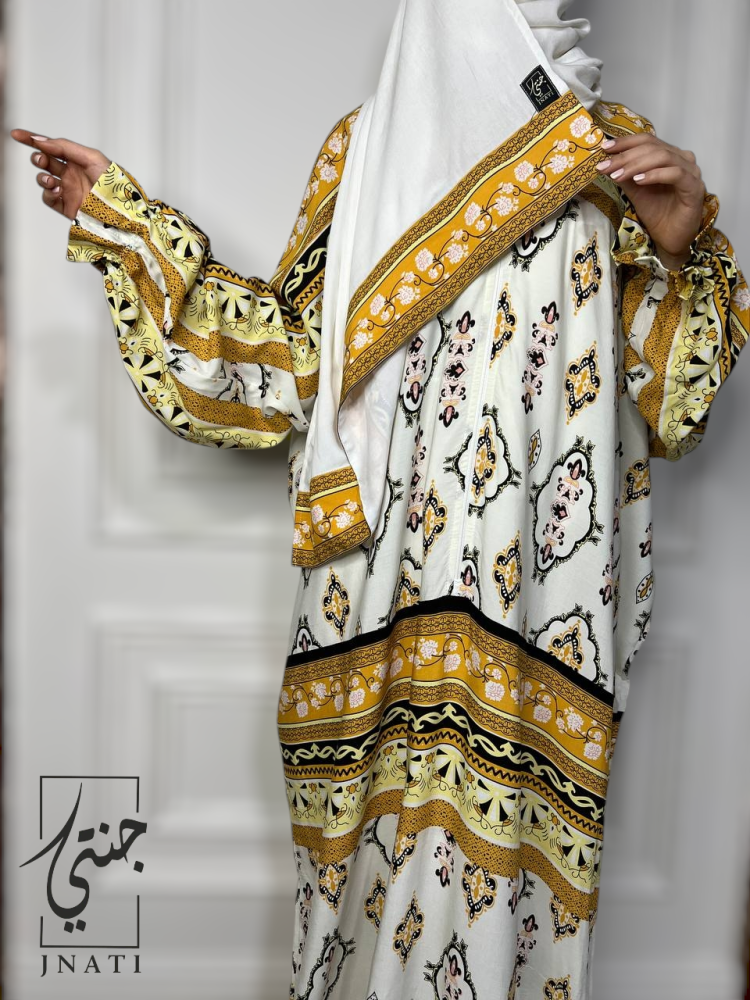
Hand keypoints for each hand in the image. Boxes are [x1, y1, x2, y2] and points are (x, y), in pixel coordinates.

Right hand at [10, 129, 111, 220]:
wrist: (120, 211)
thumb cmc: (112, 183)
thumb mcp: (91, 157)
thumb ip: (65, 147)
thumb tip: (41, 141)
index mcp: (76, 159)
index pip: (51, 147)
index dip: (33, 140)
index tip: (17, 135)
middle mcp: (70, 173)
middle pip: (44, 161)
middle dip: (39, 158)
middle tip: (42, 160)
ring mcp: (67, 190)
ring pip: (43, 179)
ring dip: (42, 177)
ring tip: (50, 180)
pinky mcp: (65, 206)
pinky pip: (48, 197)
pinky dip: (48, 193)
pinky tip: (56, 191)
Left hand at [596, 133, 706, 269]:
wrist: (670, 238)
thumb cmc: (657, 214)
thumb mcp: (635, 191)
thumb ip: (625, 175)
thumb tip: (606, 162)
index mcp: (670, 156)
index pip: (648, 141)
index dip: (625, 142)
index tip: (604, 148)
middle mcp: (683, 159)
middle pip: (653, 148)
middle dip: (626, 156)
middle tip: (606, 166)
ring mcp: (691, 172)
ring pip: (663, 157)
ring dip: (637, 165)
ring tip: (617, 175)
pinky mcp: (695, 187)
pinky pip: (675, 174)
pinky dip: (655, 175)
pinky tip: (638, 181)